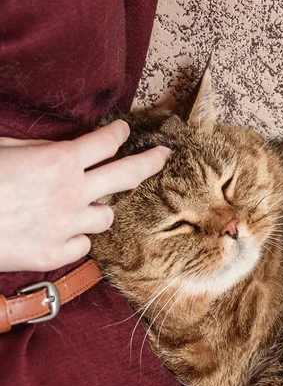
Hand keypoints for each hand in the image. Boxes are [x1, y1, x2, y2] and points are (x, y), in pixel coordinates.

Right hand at [0, 120, 170, 271]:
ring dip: (100, 207)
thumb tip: (64, 147)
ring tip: (83, 204)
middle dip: (151, 161)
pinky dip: (76, 236)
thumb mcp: (6, 149)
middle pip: (128, 175)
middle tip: (164, 155)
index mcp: (60, 161)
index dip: (119, 133)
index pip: (107, 142)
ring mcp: (67, 226)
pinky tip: (60, 231)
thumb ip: (41, 148)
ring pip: (107, 216)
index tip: (124, 131)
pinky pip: (83, 244)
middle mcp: (73, 193)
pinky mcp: (56, 254)